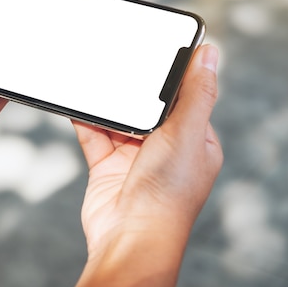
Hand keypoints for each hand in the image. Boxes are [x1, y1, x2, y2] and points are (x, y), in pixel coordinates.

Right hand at [73, 44, 222, 286]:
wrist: (128, 236)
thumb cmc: (166, 193)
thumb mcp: (187, 133)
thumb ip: (196, 93)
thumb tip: (210, 53)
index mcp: (195, 142)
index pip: (185, 99)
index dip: (172, 77)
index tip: (157, 50)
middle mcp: (165, 149)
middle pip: (147, 107)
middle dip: (133, 88)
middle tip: (120, 58)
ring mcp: (133, 158)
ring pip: (118, 119)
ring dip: (107, 103)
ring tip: (95, 76)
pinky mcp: (106, 165)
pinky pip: (94, 134)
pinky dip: (86, 119)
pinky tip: (77, 101)